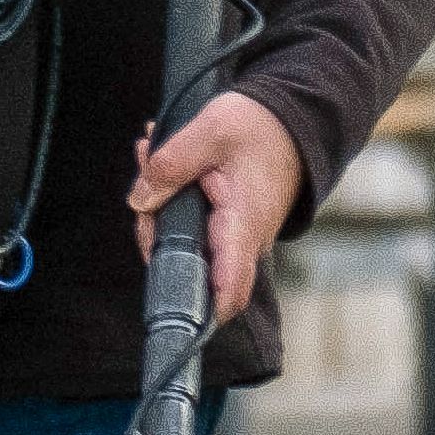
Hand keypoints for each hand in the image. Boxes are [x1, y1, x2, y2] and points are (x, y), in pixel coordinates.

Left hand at [129, 89, 305, 329]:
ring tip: (153, 156)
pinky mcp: (230, 223)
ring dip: (159, 208)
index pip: (228, 287)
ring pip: (184, 243)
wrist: (295, 116)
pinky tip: (162, 166)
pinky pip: (193, 227)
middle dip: (154, 232)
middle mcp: (244, 238)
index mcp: (243, 225)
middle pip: (189, 265)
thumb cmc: (261, 125)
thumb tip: (139, 201)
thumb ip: (169, 168)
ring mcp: (237, 233)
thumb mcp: (209, 132)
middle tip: (147, 181)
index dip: (202, 310)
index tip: (174, 319)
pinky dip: (172, 201)